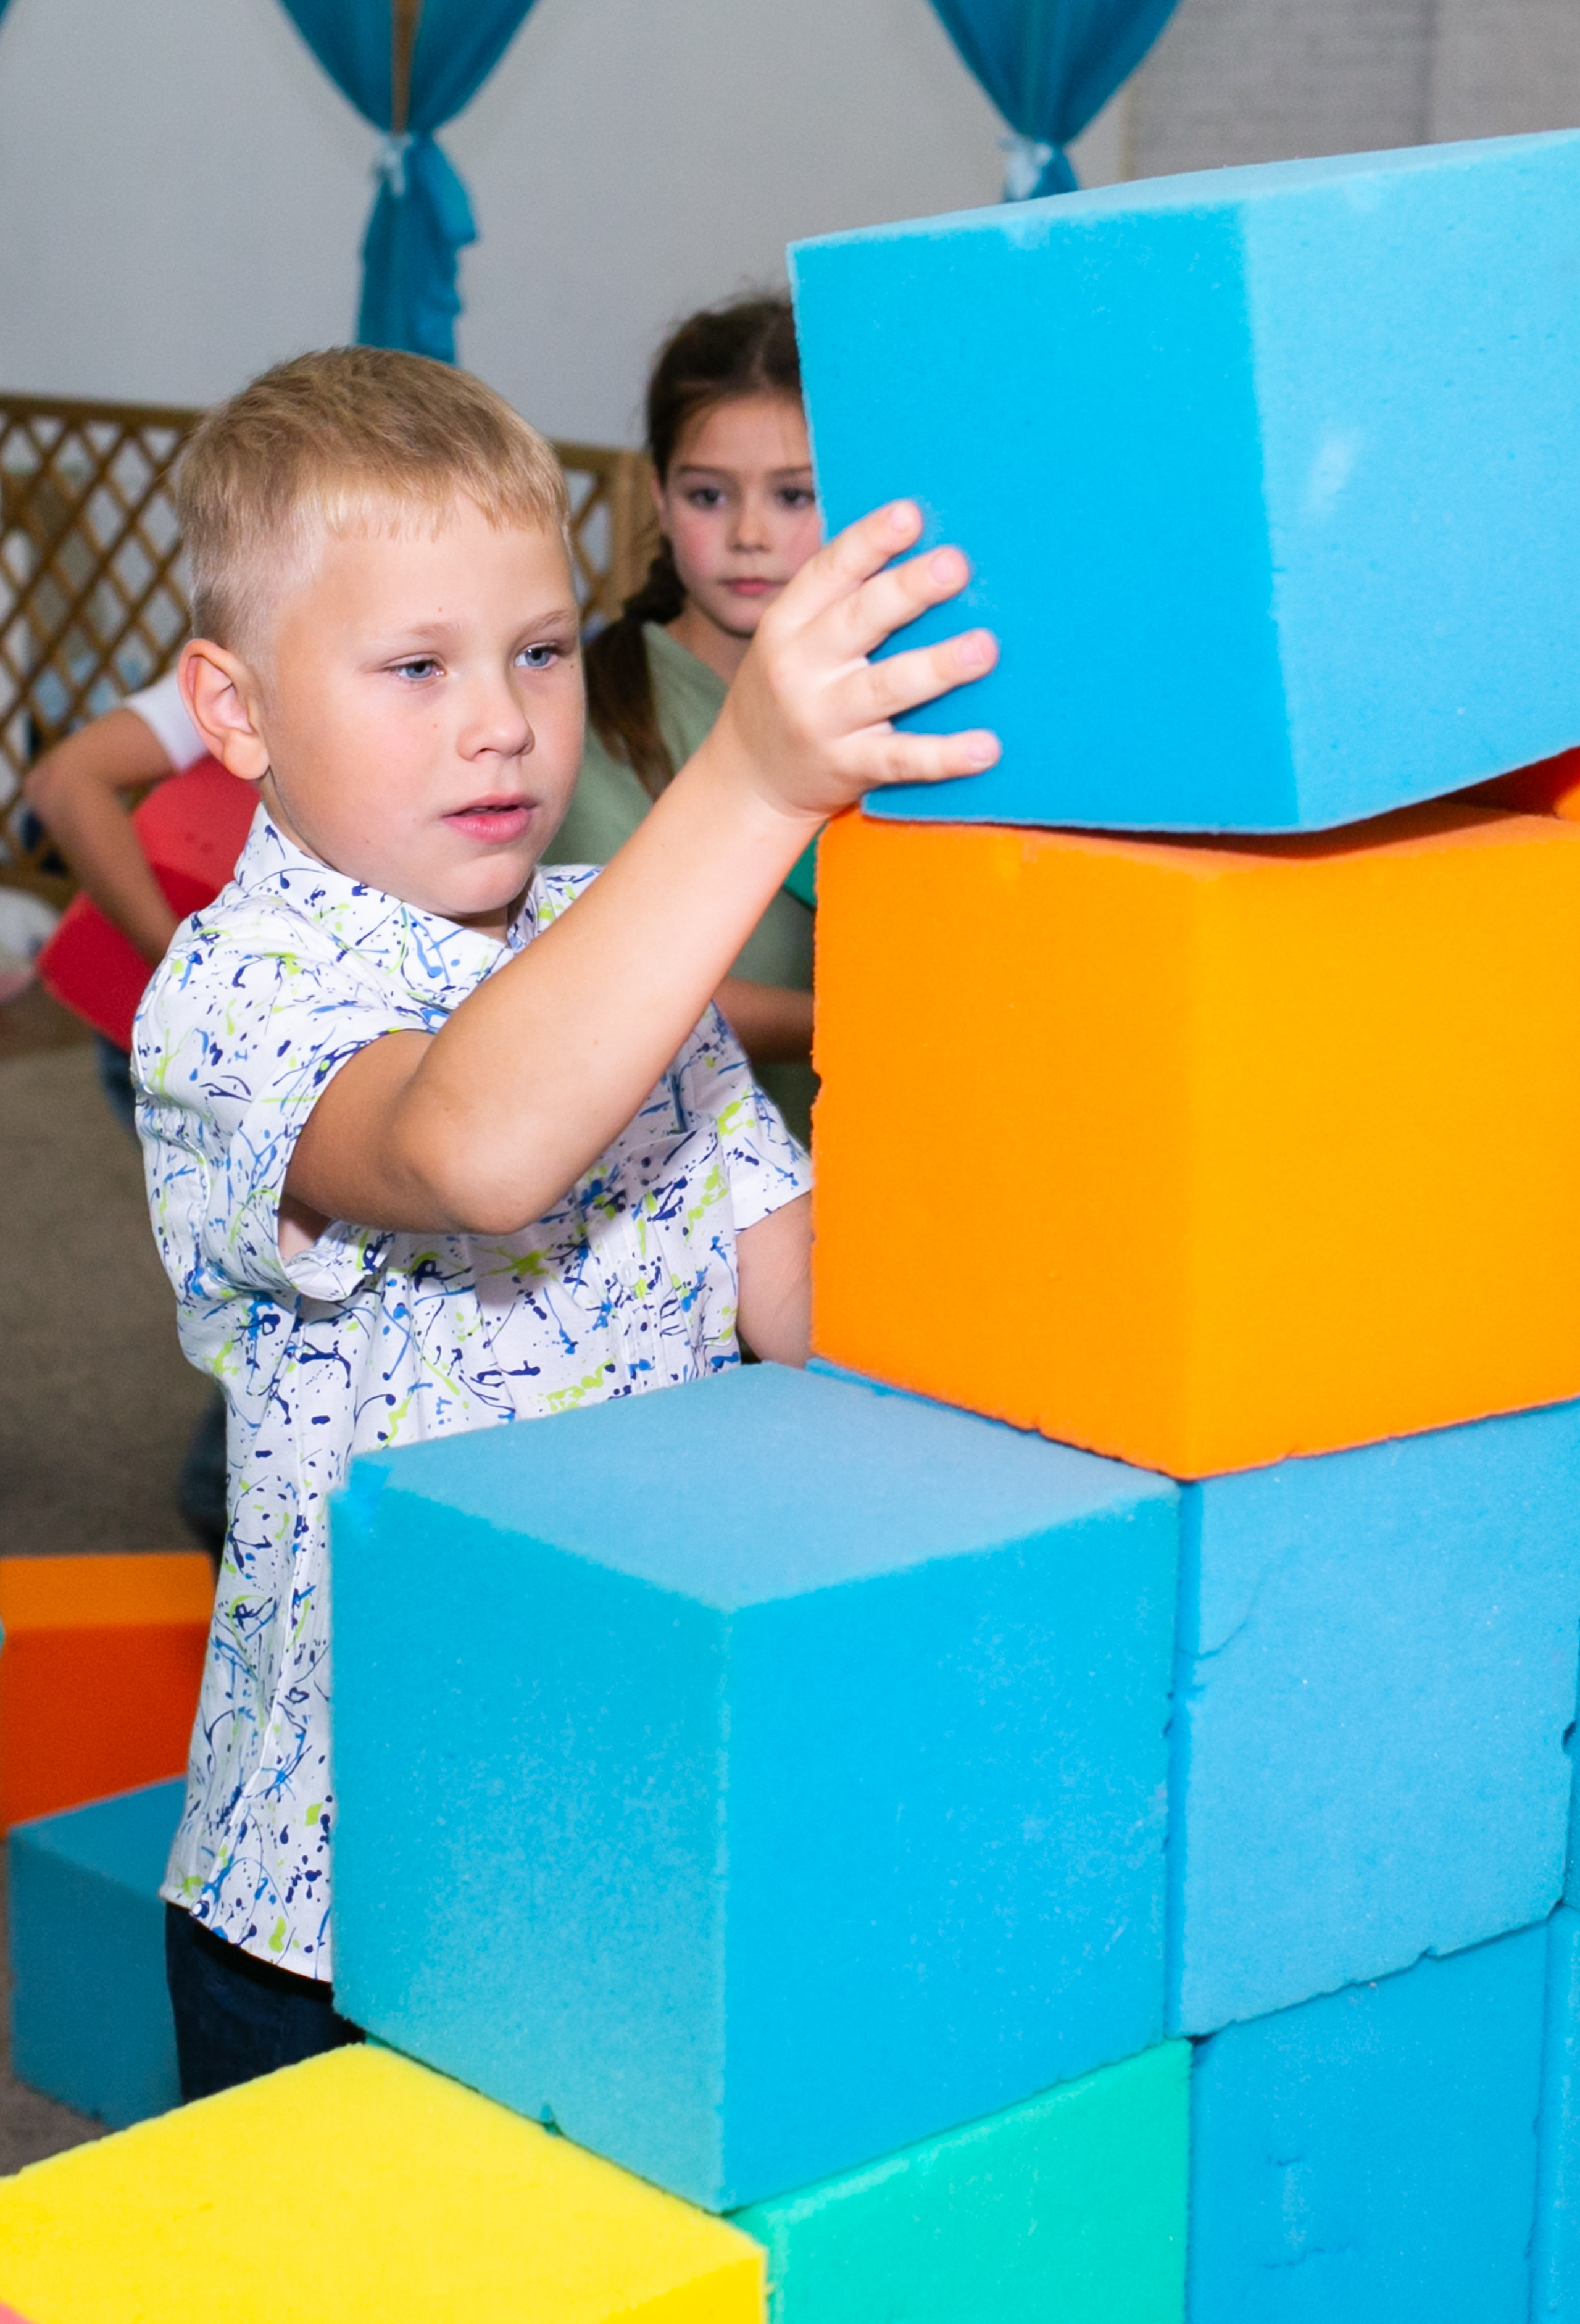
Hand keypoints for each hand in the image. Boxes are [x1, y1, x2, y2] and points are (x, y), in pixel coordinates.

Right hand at [707, 499, 998, 827]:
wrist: (749, 779)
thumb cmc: (790, 691)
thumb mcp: (792, 638)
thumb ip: (840, 599)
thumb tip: (918, 542)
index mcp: (787, 623)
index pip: (829, 572)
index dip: (869, 541)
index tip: (910, 514)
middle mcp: (800, 669)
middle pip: (859, 620)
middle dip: (908, 591)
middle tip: (956, 565)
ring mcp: (824, 721)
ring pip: (886, 688)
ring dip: (937, 668)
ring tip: (984, 648)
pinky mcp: (849, 767)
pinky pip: (903, 760)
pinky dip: (945, 756)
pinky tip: (987, 748)